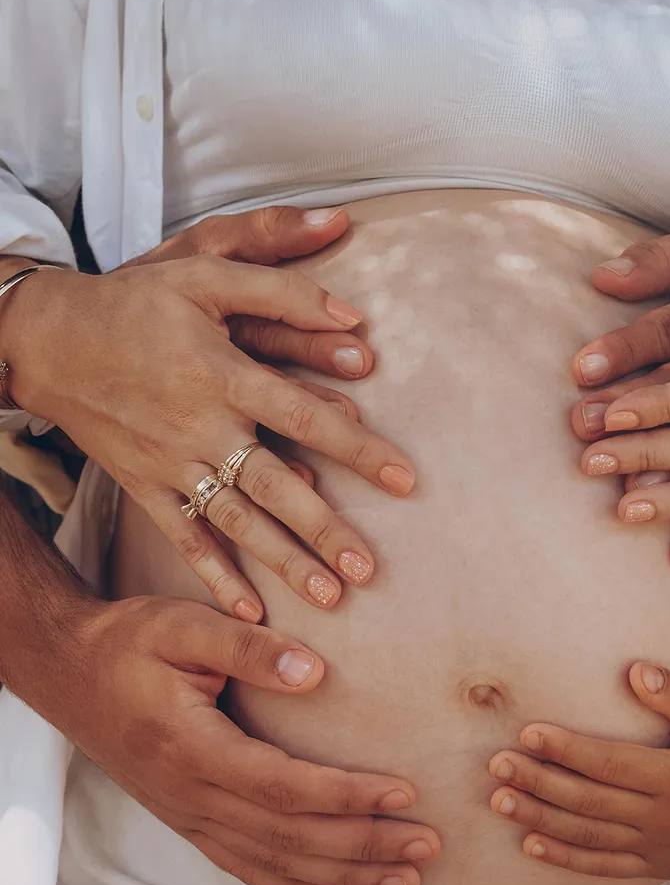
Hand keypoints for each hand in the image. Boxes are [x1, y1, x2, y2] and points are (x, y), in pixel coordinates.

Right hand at [0, 207, 416, 617]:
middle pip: (275, 485)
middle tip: (369, 568)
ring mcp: (171, 464)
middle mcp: (201, 427)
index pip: (305, 418)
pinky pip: (184, 538)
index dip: (358, 448)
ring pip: (237, 521)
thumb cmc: (135, 302)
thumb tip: (354, 315)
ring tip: (330, 596)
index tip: (405, 480)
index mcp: (222, 375)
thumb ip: (282, 290)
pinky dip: (214, 575)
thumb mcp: (205, 274)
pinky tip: (249, 610)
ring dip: (283, 560)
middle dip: (324, 529)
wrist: (50, 338)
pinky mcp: (145, 487)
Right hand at [43, 593, 439, 884]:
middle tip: (427, 845)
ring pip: (275, 864)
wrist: (72, 671)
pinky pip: (247, 869)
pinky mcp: (189, 821)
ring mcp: (189, 817)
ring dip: (343, 876)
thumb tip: (314, 670)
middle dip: (363, 844)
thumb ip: (247, 648)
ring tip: (403, 879)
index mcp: (193, 749)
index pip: (285, 787)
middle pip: (290, 837)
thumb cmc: (130, 642)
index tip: (403, 792)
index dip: (347, 795)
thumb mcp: (182, 626)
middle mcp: (192, 797)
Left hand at [487, 663, 669, 880]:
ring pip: (587, 835)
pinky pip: (603, 866)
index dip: (565, 749)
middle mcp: (661, 819)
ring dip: (540, 818)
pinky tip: (531, 845)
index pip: (608, 763)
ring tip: (499, 801)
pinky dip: (565, 858)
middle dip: (538, 781)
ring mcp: (656, 848)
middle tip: (495, 764)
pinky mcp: (655, 867)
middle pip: (587, 801)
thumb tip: (634, 670)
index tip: (527, 732)